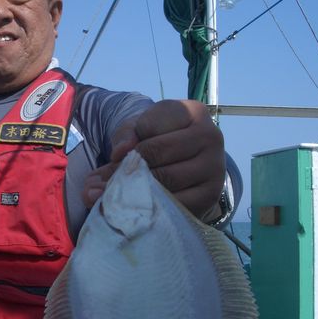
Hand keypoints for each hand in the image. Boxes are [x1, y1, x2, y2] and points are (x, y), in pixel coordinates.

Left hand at [83, 100, 224, 219]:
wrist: (189, 168)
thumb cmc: (160, 142)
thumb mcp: (142, 130)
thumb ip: (126, 135)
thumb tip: (119, 154)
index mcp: (194, 112)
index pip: (150, 124)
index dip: (130, 140)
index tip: (120, 152)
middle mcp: (211, 137)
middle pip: (157, 151)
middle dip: (128, 166)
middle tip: (103, 180)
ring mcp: (214, 168)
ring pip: (165, 178)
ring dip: (134, 187)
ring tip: (113, 193)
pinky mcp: (209, 196)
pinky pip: (174, 203)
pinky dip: (150, 205)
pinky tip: (136, 205)